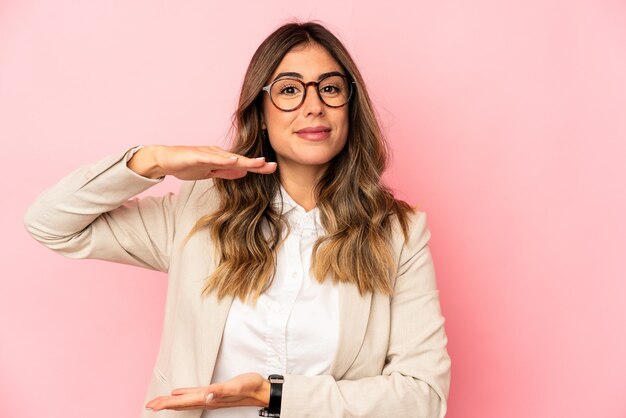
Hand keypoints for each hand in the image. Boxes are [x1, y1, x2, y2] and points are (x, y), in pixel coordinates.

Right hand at [128, 145, 276, 179]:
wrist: (165, 160)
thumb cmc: (187, 164)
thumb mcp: (210, 172)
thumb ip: (226, 173)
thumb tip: (243, 173)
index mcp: (221, 159)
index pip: (243, 164)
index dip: (257, 166)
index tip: (272, 169)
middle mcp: (218, 154)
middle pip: (240, 160)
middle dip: (256, 163)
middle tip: (273, 166)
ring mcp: (208, 153)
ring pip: (229, 158)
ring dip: (245, 160)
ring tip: (259, 163)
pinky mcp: (198, 155)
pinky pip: (213, 158)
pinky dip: (224, 159)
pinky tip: (235, 160)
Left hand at [145, 372, 269, 411]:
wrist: (261, 391)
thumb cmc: (250, 387)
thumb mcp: (236, 386)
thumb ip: (221, 391)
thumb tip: (206, 395)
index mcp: (209, 398)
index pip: (183, 402)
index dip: (167, 404)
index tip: (152, 406)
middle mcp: (207, 399)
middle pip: (181, 403)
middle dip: (164, 404)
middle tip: (149, 405)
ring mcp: (210, 397)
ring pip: (186, 400)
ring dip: (171, 402)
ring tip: (158, 402)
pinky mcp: (214, 392)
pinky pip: (194, 395)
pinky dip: (183, 395)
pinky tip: (179, 394)